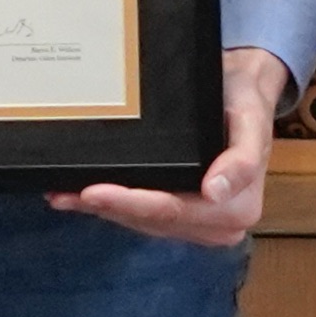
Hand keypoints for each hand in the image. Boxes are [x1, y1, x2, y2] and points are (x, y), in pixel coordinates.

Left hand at [56, 49, 289, 246]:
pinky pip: (140, 214)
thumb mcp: (252, 121)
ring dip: (103, 209)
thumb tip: (214, 192)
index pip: (173, 211)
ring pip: (140, 221)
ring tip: (63, 194)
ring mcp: (195, 223)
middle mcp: (217, 225)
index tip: (95, 193)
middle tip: (65, 193)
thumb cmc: (246, 103)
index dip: (131, 204)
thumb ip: (242, 160)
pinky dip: (110, 205)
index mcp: (237, 210)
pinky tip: (76, 197)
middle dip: (109, 208)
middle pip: (151, 220)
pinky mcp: (178, 214)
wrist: (243, 91)